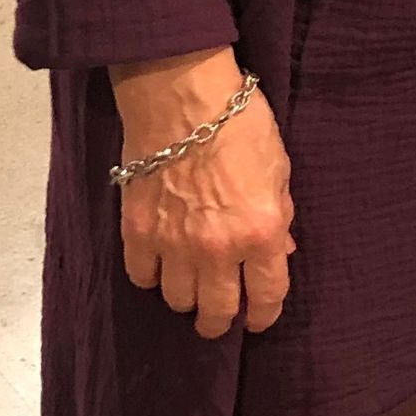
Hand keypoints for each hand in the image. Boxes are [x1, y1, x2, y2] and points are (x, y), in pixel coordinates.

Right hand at [110, 49, 295, 337]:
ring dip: (187, 297)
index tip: (260, 318)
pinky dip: (152, 276)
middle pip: (217, 311)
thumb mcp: (277, 168)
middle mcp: (217, 248)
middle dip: (221, 320)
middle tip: (220, 315)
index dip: (265, 315)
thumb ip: (279, 216)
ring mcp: (173, 244)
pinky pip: (142, 277)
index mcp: (260, 231)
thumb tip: (279, 251)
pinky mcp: (137, 232)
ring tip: (191, 285)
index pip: (266, 296)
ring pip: (178, 300)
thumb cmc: (240, 123)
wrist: (181, 94)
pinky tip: (160, 264)